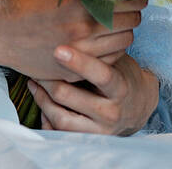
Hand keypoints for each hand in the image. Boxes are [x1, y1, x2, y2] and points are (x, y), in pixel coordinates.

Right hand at [0, 0, 145, 79]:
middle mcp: (84, 27)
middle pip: (134, 19)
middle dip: (132, 10)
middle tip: (124, 5)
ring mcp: (81, 51)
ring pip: (126, 40)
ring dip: (123, 30)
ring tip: (113, 22)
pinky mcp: (75, 69)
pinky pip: (112, 59)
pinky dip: (113, 48)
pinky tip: (102, 39)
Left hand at [29, 49, 157, 135]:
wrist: (137, 108)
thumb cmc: (121, 76)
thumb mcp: (116, 62)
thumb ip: (98, 53)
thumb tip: (68, 31)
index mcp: (120, 89)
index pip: (101, 75)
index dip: (79, 62)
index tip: (58, 49)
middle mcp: (111, 113)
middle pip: (68, 96)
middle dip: (47, 78)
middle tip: (35, 65)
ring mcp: (99, 131)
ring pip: (60, 118)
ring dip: (42, 98)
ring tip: (34, 82)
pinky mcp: (87, 141)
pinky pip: (58, 132)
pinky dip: (45, 117)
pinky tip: (41, 100)